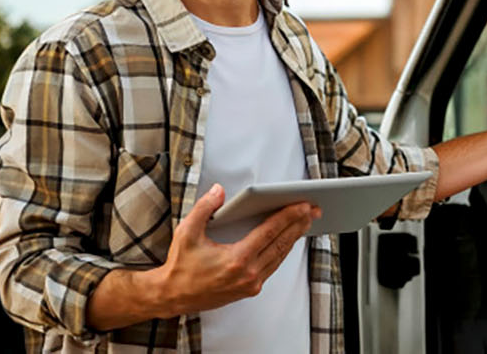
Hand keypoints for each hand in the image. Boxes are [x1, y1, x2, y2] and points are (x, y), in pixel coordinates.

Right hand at [151, 184, 320, 313]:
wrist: (173, 296)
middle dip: (298, 225)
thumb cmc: (180, 265)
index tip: (301, 205)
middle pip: (281, 245)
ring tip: (305, 222)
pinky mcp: (250, 290)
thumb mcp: (186, 232)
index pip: (269, 233)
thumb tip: (219, 191)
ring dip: (294, 238)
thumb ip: (204, 208)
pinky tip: (287, 240)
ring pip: (280, 257)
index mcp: (236, 259)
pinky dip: (282, 251)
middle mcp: (248, 274)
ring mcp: (251, 284)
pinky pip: (272, 267)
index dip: (287, 216)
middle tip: (312, 209)